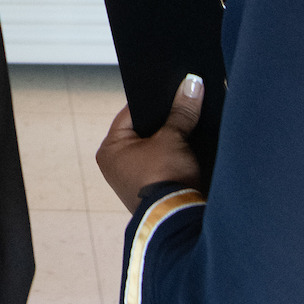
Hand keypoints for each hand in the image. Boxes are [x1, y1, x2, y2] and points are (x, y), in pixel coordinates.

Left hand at [96, 73, 206, 214]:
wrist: (179, 219)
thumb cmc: (165, 178)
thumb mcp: (173, 138)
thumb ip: (182, 110)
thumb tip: (193, 83)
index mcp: (109, 149)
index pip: (131, 113)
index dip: (154, 101)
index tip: (172, 89)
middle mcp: (117, 165)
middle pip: (145, 130)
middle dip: (165, 121)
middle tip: (183, 104)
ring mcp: (134, 180)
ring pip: (156, 148)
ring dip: (171, 140)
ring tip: (189, 123)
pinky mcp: (152, 191)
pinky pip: (163, 165)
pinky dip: (175, 158)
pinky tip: (191, 148)